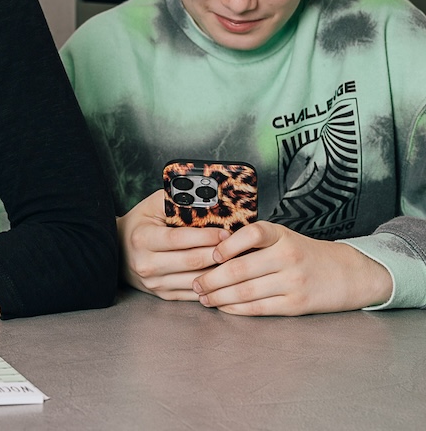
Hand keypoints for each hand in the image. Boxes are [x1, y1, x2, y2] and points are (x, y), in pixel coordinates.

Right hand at [117, 190, 226, 299]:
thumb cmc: (141, 224)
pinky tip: (224, 275)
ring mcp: (154, 283)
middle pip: (192, 261)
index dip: (206, 236)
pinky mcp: (163, 295)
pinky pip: (194, 294)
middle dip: (219, 253)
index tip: (226, 232)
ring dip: (219, 272)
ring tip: (235, 261)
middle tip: (238, 247)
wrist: (119, 250)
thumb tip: (206, 198)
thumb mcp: (152, 206)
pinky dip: (212, 285)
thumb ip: (175, 199)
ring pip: (196, 280)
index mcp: (142, 238)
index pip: (180, 239)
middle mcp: (146, 263)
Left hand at [192, 222, 393, 314]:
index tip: (209, 254)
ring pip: (245, 291)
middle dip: (211, 278)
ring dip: (219, 296)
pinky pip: (259, 308)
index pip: (250, 234)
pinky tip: (223, 306)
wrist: (348, 274)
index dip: (225, 245)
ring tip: (203, 297)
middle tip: (194, 282)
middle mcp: (287, 256)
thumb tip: (210, 248)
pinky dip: (236, 308)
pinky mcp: (296, 305)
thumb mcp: (283, 237)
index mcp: (281, 235)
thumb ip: (253, 242)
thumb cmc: (305, 254)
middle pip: (240, 269)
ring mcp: (292, 282)